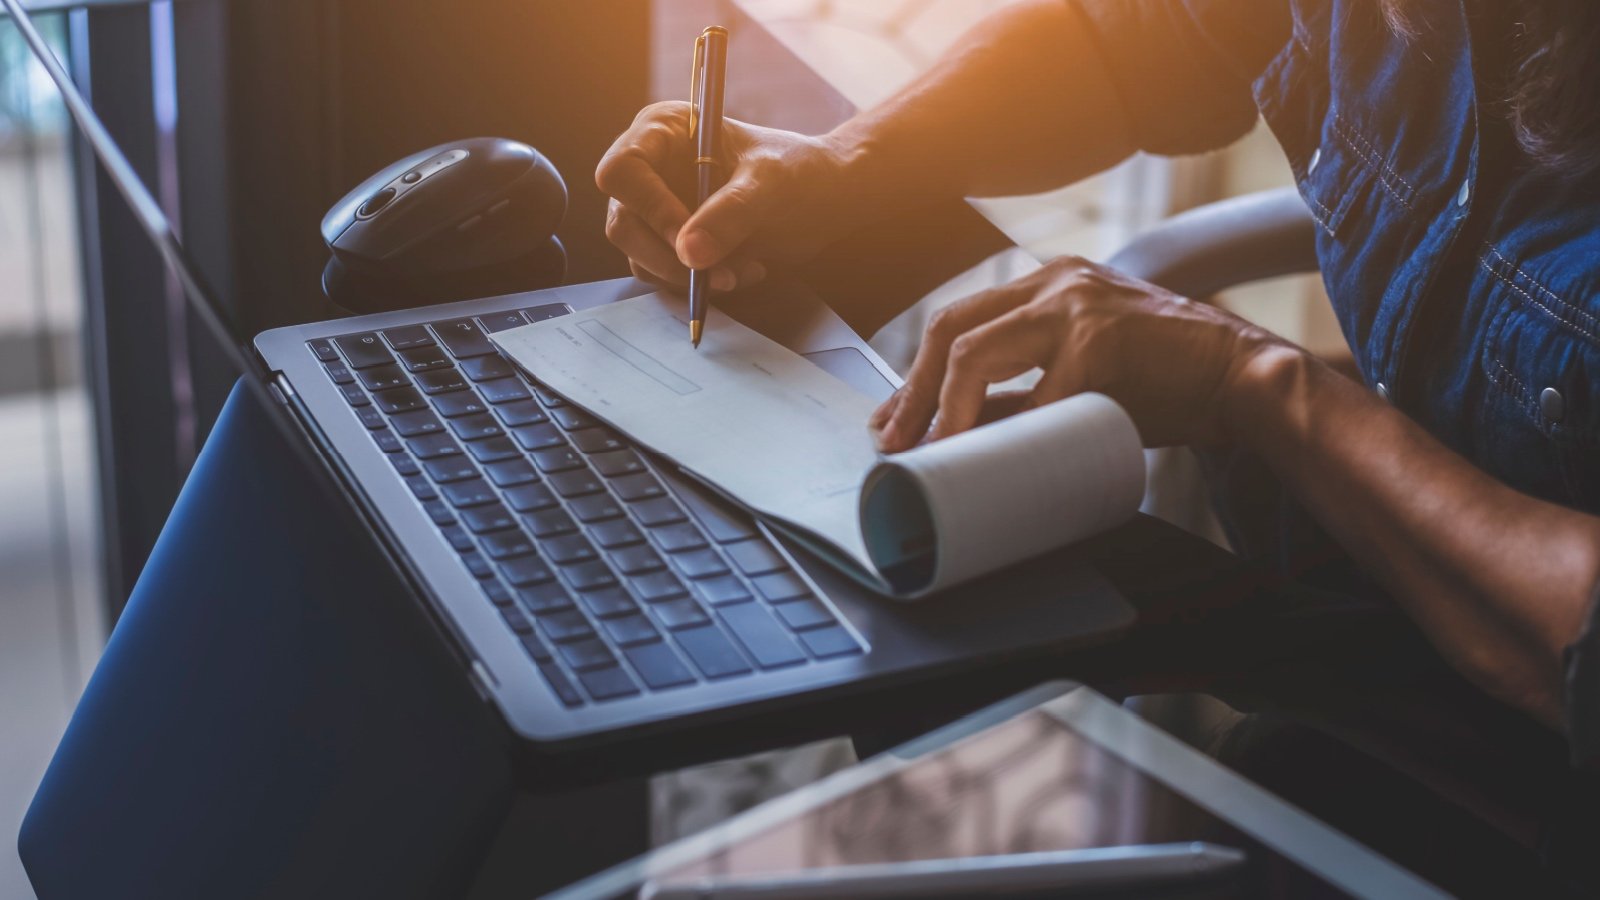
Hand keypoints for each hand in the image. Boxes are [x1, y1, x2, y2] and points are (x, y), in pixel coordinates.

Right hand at [595, 101, 862, 291]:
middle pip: (624, 223)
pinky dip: (700, 283)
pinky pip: (665, 274)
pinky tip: (743, 271)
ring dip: (689, 276)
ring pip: (641, 256)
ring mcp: (657, 209)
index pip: (623, 170)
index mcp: (664, 131)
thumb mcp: (770, 185)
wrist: (825, 198)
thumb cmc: (799, 171)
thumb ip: (731, 213)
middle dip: (668, 256)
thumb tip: (688, 253)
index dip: (649, 207)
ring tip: (742, 271)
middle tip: (717, 273)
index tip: (687, 239)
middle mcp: (651, 169)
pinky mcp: (672, 243)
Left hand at [869, 256, 1291, 450]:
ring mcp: (1075, 304)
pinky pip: (1030, 396)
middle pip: (949, 328)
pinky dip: (1004, 433)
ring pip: (972, 351)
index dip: (916, 378)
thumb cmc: (1165, 383)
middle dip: (912, 393)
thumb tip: (959, 432)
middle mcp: (1055, 282)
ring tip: (930, 452)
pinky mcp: (1098, 338)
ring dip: (941, 410)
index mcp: (1048, 286)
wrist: (1244, 377)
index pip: (958, 322)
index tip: (894, 423)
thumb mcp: (1082, 377)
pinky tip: (992, 461)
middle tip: (894, 444)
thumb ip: (1025, 391)